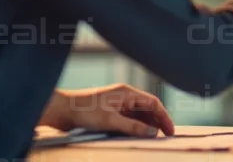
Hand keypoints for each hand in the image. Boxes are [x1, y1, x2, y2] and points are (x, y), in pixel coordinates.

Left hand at [40, 84, 174, 136]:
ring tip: (155, 139)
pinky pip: (129, 120)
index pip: (153, 103)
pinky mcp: (110, 113)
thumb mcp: (110, 121)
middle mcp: (124, 97)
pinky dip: (137, 128)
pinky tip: (139, 137)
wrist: (62, 111)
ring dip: (148, 126)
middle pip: (148, 109)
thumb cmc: (84, 111)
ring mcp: (117, 105)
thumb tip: (153, 133)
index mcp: (127, 93)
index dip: (164, 117)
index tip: (170, 131)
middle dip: (158, 122)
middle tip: (166, 137)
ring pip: (139, 115)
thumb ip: (133, 127)